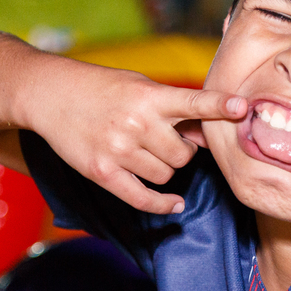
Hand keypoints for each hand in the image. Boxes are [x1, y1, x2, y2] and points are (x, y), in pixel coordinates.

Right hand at [31, 65, 246, 214]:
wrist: (49, 94)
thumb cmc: (101, 87)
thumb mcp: (139, 86)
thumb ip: (172, 109)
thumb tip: (204, 136)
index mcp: (149, 96)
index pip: (192, 102)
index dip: (219, 106)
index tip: (242, 107)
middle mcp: (137, 123)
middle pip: (183, 154)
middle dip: (181, 150)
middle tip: (165, 139)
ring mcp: (119, 149)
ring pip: (166, 175)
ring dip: (164, 169)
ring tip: (146, 151)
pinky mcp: (102, 172)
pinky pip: (142, 198)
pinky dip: (162, 204)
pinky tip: (174, 203)